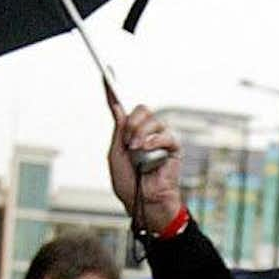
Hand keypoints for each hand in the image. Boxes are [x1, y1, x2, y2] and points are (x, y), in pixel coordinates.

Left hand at [107, 100, 184, 233]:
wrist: (143, 202)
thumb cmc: (129, 184)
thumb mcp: (116, 155)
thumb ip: (118, 131)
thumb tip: (117, 107)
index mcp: (129, 133)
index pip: (122, 109)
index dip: (113, 92)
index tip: (106, 75)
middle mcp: (145, 133)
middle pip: (142, 109)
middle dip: (133, 122)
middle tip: (128, 141)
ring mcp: (160, 139)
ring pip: (153, 120)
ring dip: (141, 134)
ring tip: (137, 151)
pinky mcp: (173, 148)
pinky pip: (166, 134)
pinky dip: (155, 140)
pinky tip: (148, 149)